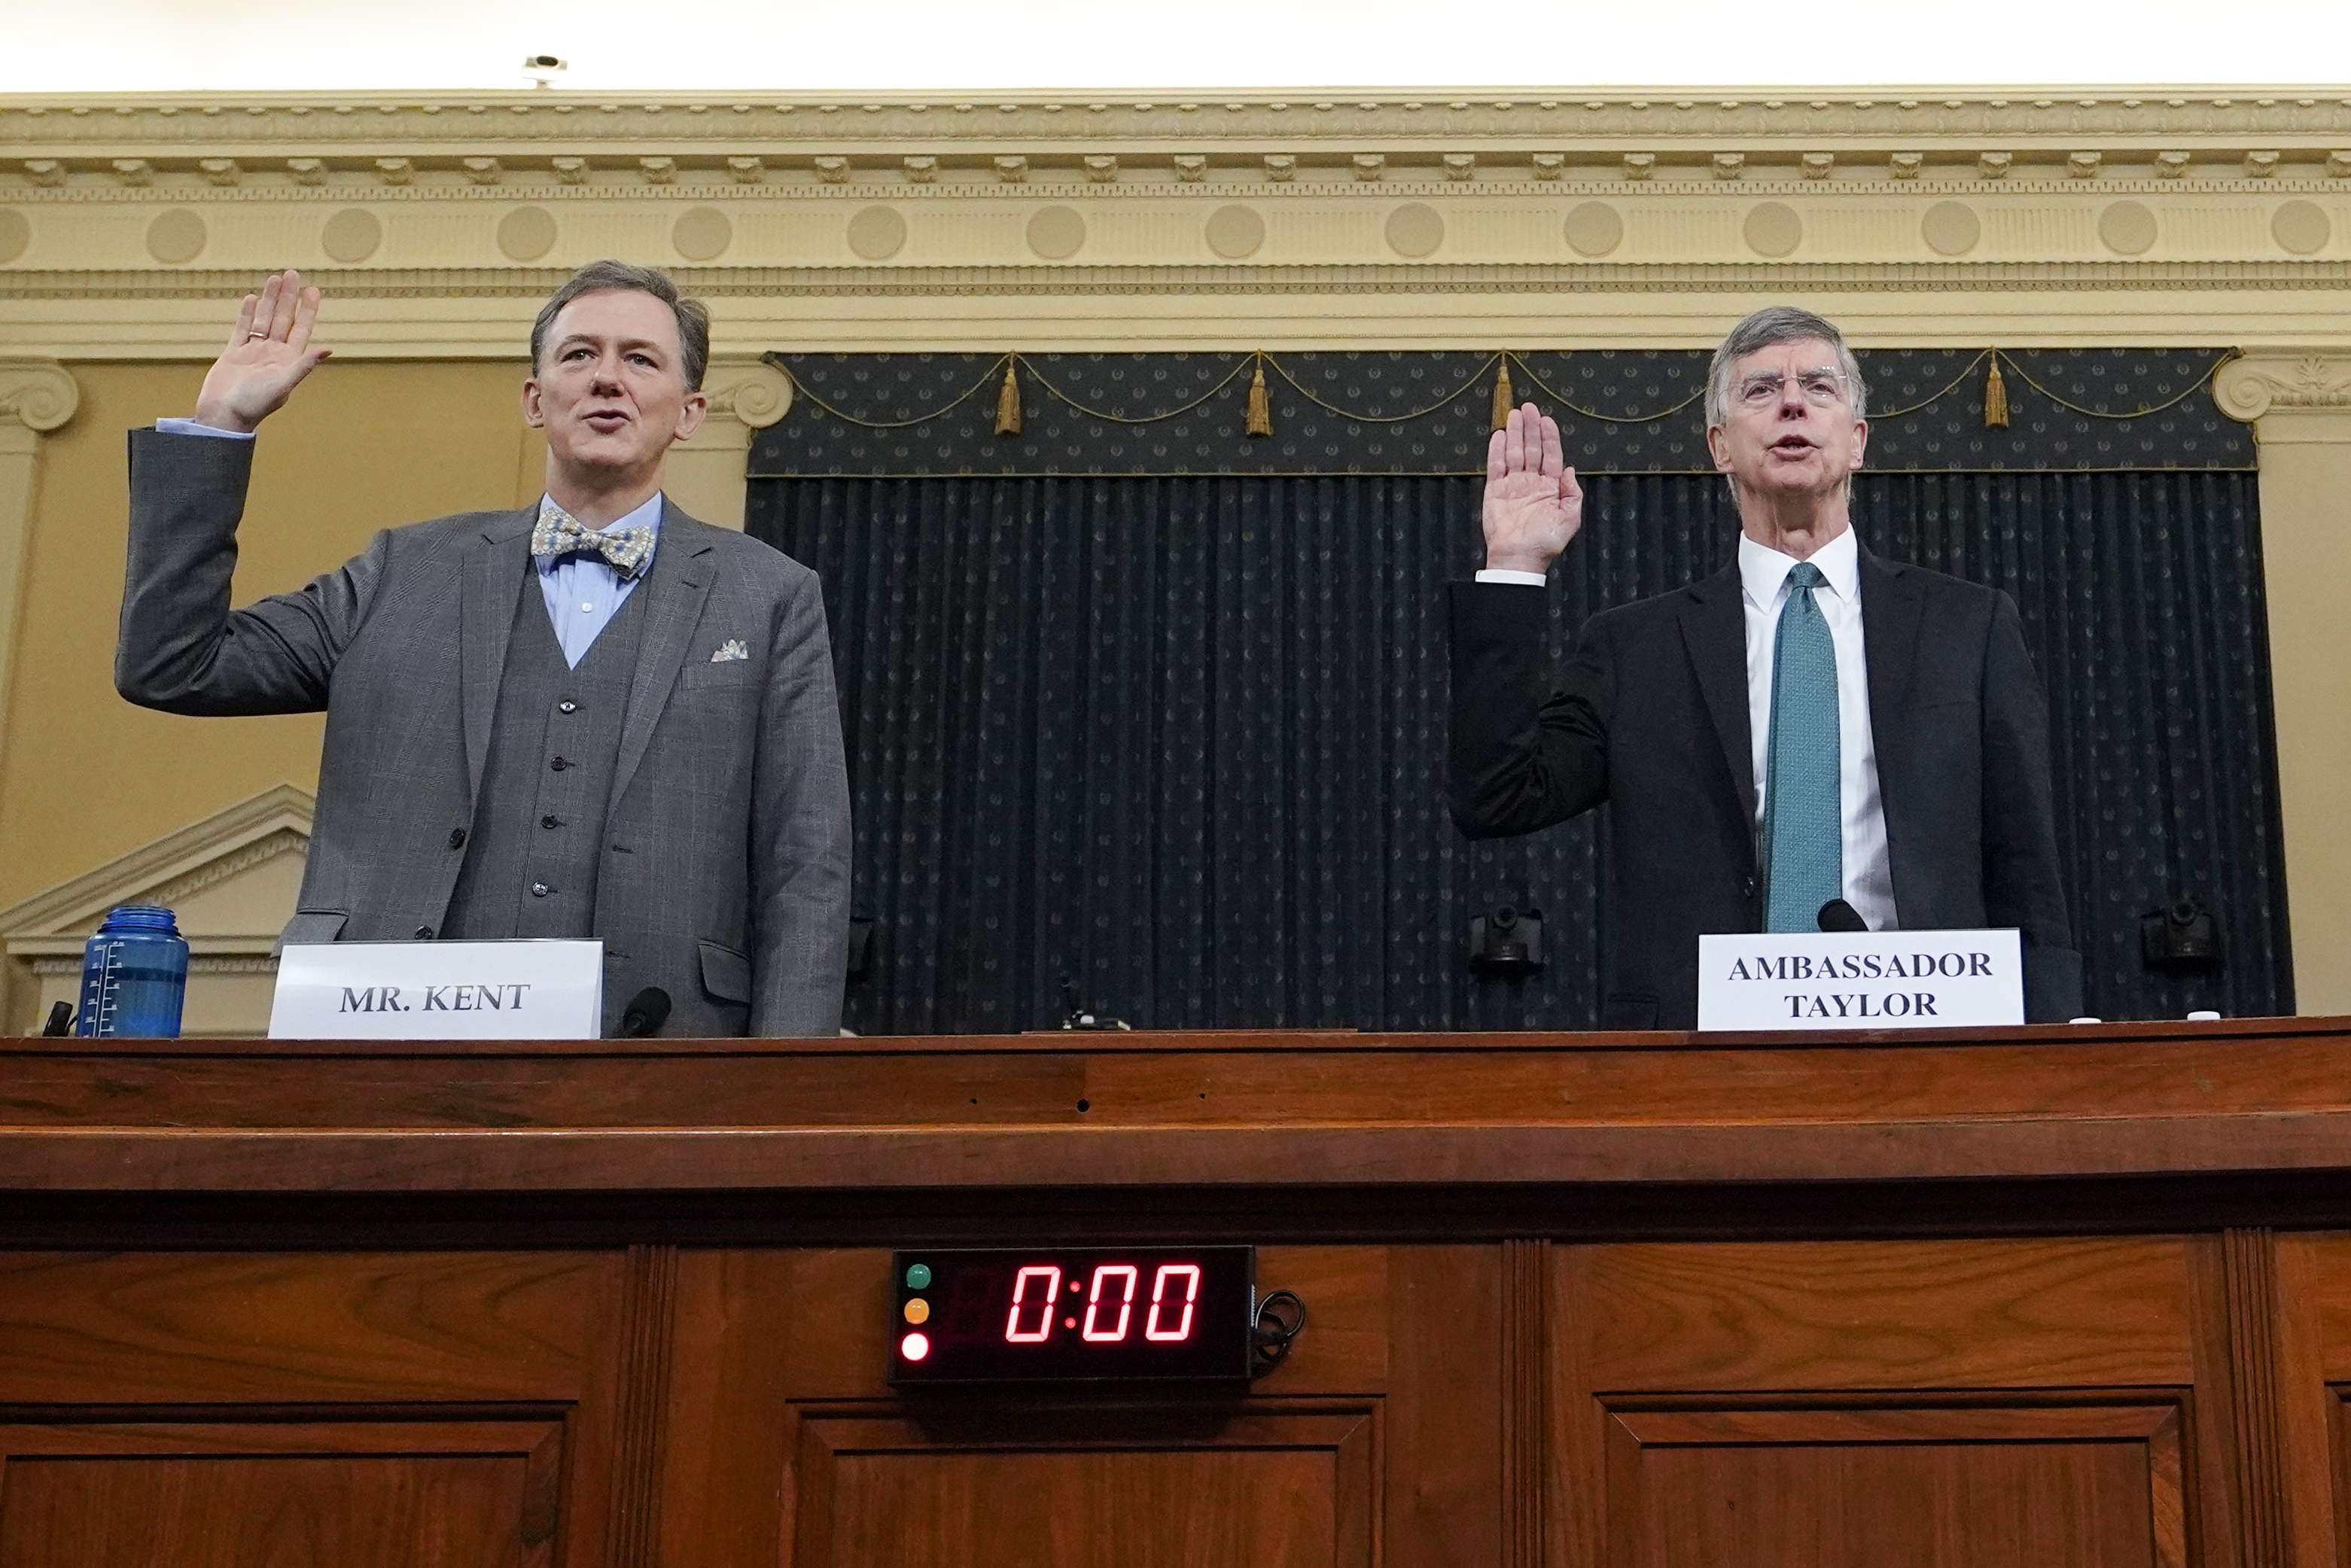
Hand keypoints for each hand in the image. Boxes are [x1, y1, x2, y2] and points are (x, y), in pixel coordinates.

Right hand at [191, 270, 331, 432]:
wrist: (223, 416)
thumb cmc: (254, 404)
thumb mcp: (283, 384)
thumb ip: (303, 365)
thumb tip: (328, 349)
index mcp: (288, 361)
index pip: (301, 329)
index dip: (307, 310)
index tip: (312, 290)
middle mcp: (273, 354)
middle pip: (283, 319)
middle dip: (288, 297)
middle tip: (293, 273)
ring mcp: (253, 353)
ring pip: (264, 320)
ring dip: (270, 300)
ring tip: (274, 278)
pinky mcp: (233, 354)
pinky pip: (242, 329)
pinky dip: (247, 314)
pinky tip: (253, 299)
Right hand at [1481, 402, 1582, 575]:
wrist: (1518, 558)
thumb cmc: (1545, 543)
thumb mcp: (1570, 518)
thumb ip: (1573, 493)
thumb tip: (1570, 470)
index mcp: (1550, 488)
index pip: (1551, 455)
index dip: (1549, 436)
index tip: (1546, 420)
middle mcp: (1532, 483)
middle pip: (1531, 448)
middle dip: (1531, 428)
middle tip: (1529, 408)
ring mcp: (1513, 485)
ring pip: (1514, 452)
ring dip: (1514, 433)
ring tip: (1514, 414)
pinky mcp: (1495, 491)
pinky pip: (1496, 466)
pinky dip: (1496, 450)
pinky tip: (1499, 434)